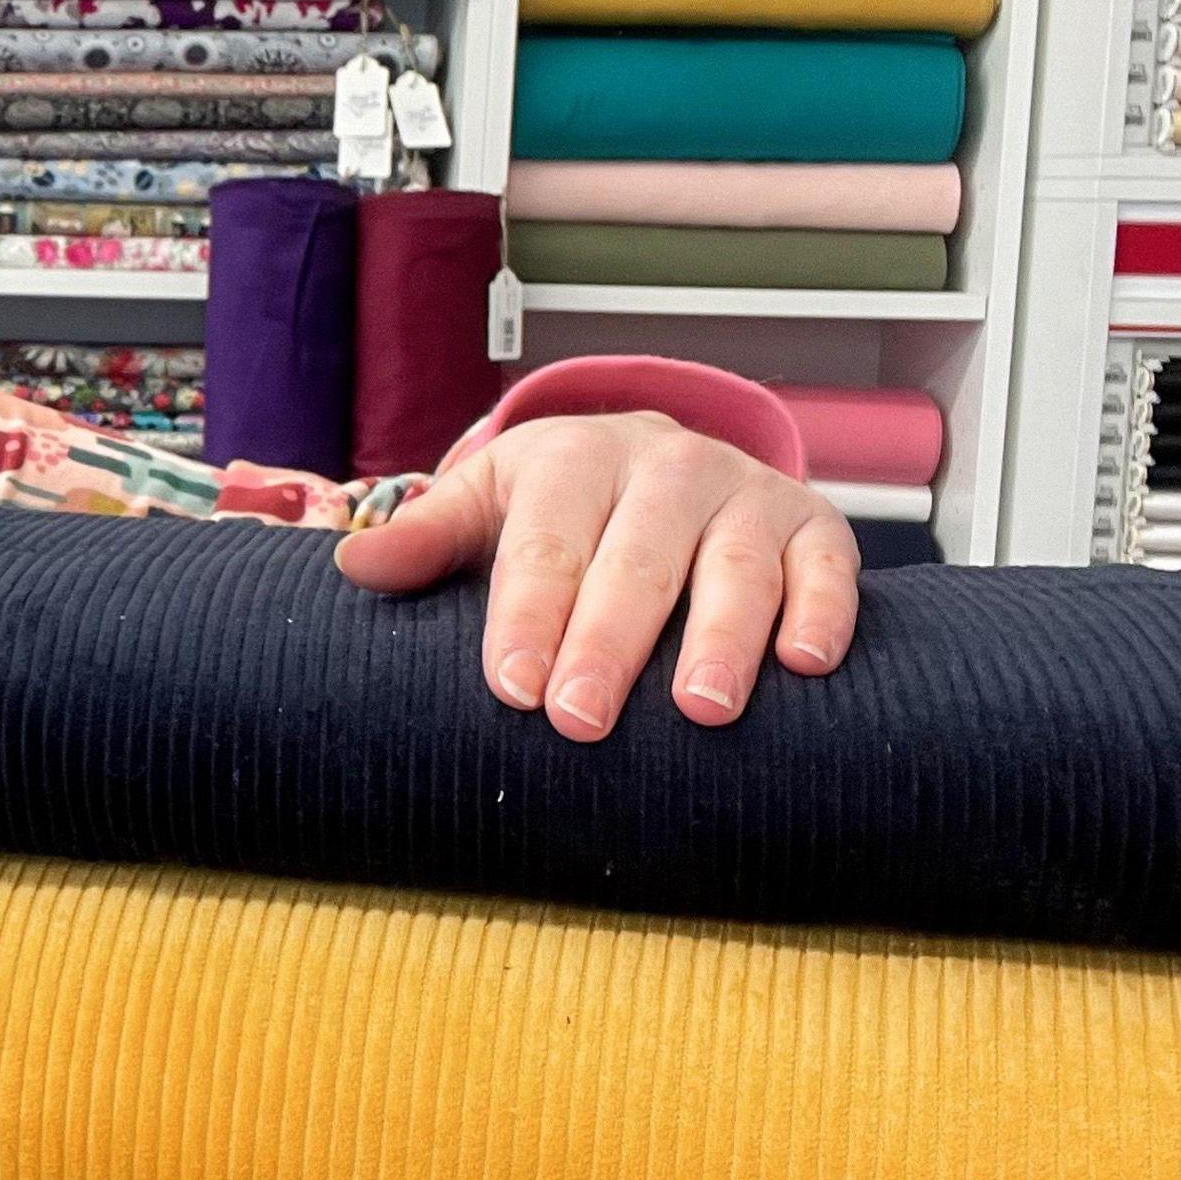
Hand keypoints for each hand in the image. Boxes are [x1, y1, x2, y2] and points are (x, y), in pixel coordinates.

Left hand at [332, 412, 857, 742]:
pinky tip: (804, 666)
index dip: (528, 615)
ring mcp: (747, 495)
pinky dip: (823, 611)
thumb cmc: (561, 505)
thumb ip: (429, 538)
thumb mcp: (490, 505)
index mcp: (574, 460)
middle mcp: (667, 467)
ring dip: (722, 637)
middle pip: (636, 559)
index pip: (547, 543)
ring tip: (702, 710)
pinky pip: (827, 567)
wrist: (661, 459)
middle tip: (582, 719)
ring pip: (734, 567)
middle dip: (608, 642)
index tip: (512, 689)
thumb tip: (353, 568)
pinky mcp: (814, 527)